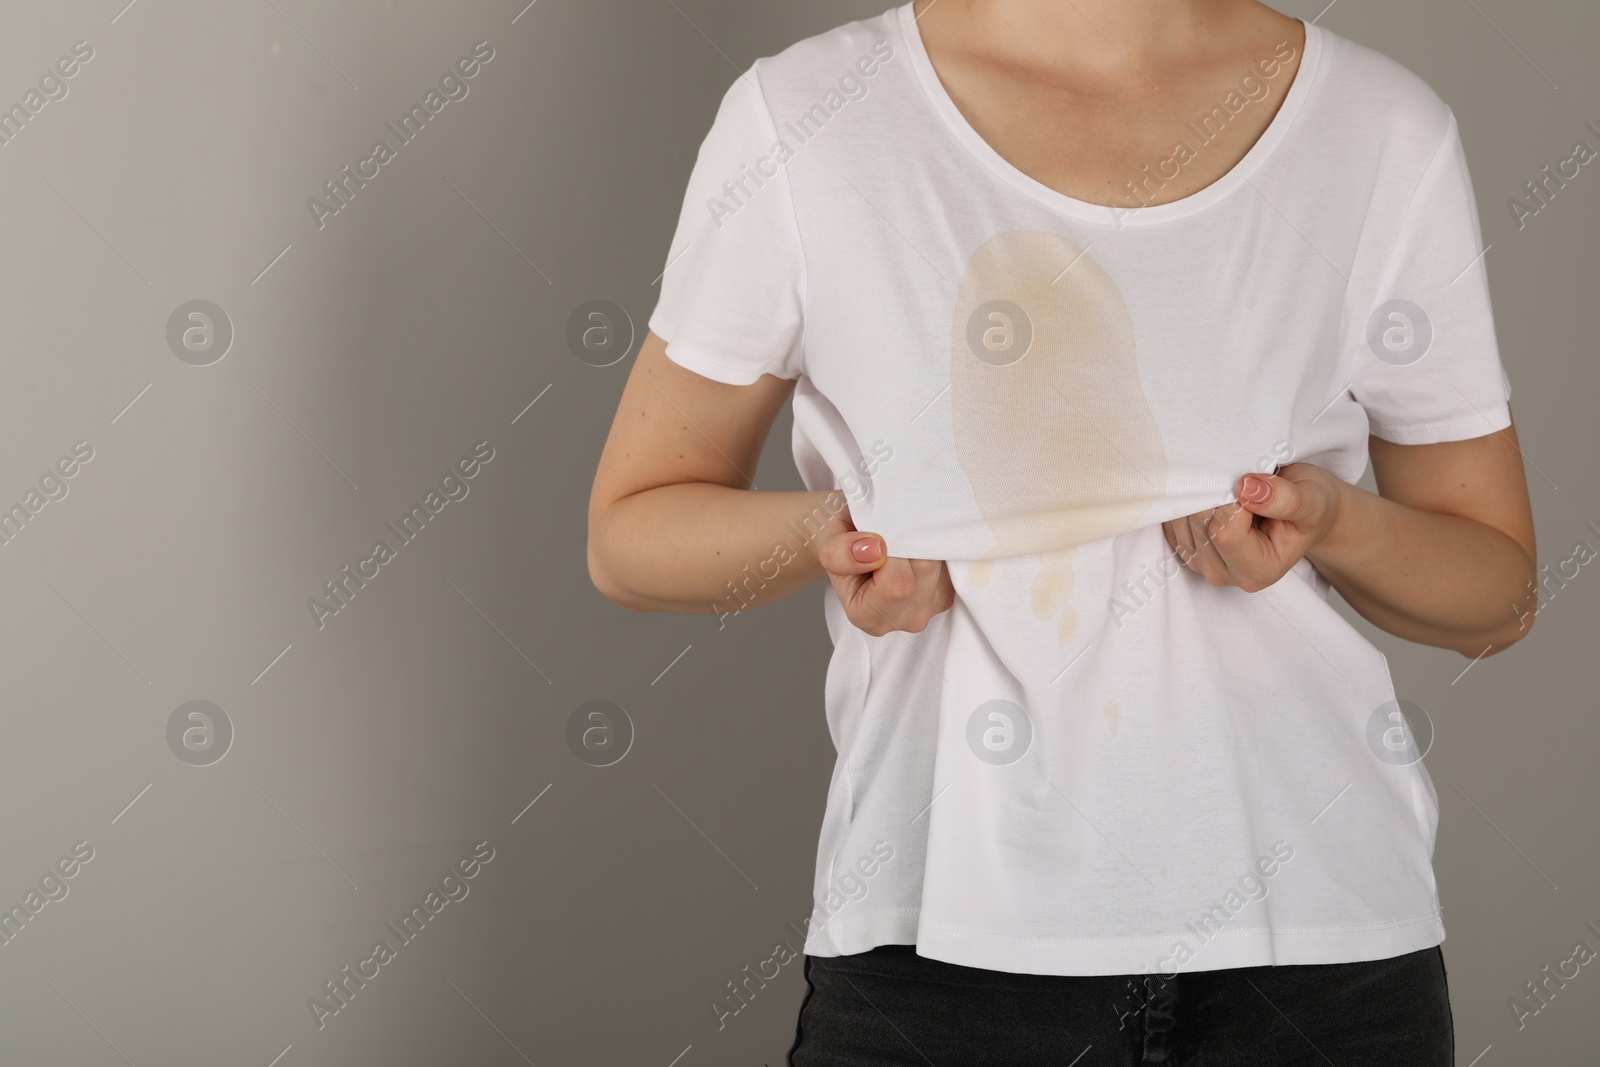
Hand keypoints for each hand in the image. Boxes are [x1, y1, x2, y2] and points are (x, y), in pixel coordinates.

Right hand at [814, 506, 953, 635]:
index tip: (876, 535)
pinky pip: (952, 561)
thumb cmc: (843, 546)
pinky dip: (935, 547)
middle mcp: (904, 620)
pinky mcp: (948, 593)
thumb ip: (842, 552)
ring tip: (900, 540)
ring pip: (940, 563)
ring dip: (923, 542)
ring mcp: (931, 609)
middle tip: (889, 532)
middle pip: (925, 570)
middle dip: (910, 541)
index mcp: (869, 617)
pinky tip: (915, 547)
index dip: (891, 550)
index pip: (898, 582)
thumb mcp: (828, 543)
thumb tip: (877, 549)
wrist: (854, 547)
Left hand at [1161, 462, 1346, 591]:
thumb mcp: (1314, 500)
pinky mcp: (1183, 546)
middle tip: (1245, 483)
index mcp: (1257, 572)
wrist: (1302, 513)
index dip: (1235, 498)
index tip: (1257, 485)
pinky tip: (1217, 496)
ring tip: (1235, 492)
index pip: (1224, 530)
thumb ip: (1287, 500)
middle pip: (1199, 522)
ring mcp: (1199, 562)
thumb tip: (1247, 488)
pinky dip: (1191, 496)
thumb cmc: (1310, 508)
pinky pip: (1171, 514)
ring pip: (1181, 516)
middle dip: (1218, 492)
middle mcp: (1223, 574)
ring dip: (1204, 492)